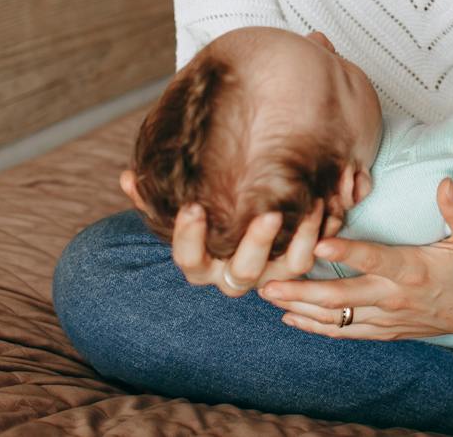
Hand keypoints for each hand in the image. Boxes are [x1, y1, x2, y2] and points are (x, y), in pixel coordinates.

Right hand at [170, 200, 338, 296]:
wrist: (239, 218)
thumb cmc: (204, 211)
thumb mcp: (181, 203)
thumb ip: (154, 195)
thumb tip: (128, 177)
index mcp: (202, 263)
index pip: (189, 259)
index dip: (188, 237)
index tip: (193, 207)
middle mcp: (233, 275)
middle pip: (243, 272)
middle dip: (256, 243)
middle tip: (268, 214)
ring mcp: (268, 274)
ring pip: (286, 269)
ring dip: (299, 239)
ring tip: (310, 205)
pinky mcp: (294, 266)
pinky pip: (310, 257)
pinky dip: (319, 233)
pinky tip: (324, 203)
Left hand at [257, 178, 452, 339]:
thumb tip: (445, 183)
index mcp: (415, 270)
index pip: (377, 260)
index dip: (349, 253)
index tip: (320, 245)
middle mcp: (396, 297)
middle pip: (343, 296)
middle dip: (303, 290)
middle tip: (268, 283)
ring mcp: (389, 316)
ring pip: (338, 318)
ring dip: (302, 308)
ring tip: (268, 298)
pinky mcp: (387, 328)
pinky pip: (347, 332)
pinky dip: (318, 327)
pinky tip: (292, 319)